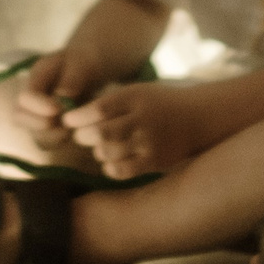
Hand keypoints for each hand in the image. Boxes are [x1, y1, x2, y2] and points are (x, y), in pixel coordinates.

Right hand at [14, 48, 106, 149]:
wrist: (91, 67)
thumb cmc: (86, 62)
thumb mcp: (83, 62)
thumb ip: (73, 77)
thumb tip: (64, 95)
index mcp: (38, 76)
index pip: (25, 96)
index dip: (37, 106)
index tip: (58, 109)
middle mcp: (33, 96)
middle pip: (20, 117)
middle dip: (39, 125)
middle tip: (62, 126)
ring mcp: (39, 112)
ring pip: (32, 133)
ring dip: (50, 137)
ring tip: (70, 132)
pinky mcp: (49, 126)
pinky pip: (47, 140)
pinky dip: (58, 142)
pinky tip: (73, 135)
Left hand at [63, 82, 202, 179]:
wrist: (196, 117)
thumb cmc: (156, 104)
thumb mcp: (136, 93)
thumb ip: (109, 103)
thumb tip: (72, 117)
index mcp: (134, 97)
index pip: (98, 109)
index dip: (77, 117)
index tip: (67, 120)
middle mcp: (142, 119)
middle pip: (101, 132)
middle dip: (83, 136)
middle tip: (81, 136)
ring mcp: (149, 141)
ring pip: (109, 152)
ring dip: (98, 151)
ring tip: (100, 147)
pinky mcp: (155, 161)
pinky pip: (123, 170)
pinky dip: (110, 168)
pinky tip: (110, 162)